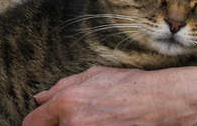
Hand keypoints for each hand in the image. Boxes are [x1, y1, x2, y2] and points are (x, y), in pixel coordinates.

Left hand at [22, 66, 196, 125]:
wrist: (163, 101)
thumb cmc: (131, 85)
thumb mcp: (95, 75)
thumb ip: (63, 86)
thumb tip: (40, 98)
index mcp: (67, 102)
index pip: (33, 123)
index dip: (35, 124)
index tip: (39, 124)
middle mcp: (73, 124)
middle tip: (77, 119)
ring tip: (97, 119)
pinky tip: (104, 124)